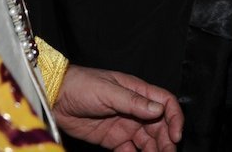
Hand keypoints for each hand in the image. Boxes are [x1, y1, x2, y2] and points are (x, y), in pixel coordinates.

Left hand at [53, 64, 183, 151]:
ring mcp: (124, 124)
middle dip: (166, 140)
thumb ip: (133, 101)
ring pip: (147, 141)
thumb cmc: (82, 85)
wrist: (56, 97)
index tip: (175, 135)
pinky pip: (130, 151)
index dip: (174, 118)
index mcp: (137, 91)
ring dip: (154, 151)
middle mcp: (135, 109)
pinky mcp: (113, 139)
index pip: (165, 103)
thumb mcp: (108, 91)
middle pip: (160, 126)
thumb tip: (159, 109)